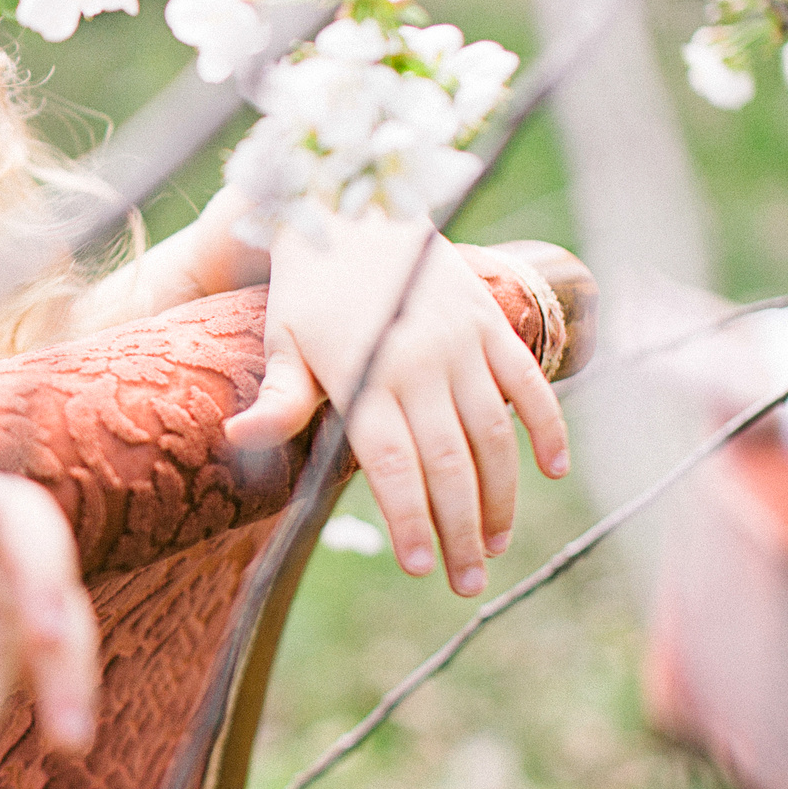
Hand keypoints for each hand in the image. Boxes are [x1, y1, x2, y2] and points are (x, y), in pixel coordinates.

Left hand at [222, 216, 569, 596]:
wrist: (356, 206)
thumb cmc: (309, 288)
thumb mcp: (282, 341)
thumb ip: (278, 399)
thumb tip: (237, 440)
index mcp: (364, 374)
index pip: (391, 465)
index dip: (409, 519)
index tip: (419, 568)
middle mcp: (418, 362)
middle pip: (447, 462)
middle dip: (459, 528)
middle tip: (467, 581)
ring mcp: (461, 342)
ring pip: (493, 433)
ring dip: (501, 494)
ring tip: (495, 543)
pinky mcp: (489, 323)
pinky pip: (527, 382)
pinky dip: (547, 426)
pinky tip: (551, 472)